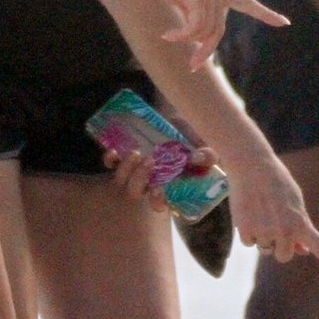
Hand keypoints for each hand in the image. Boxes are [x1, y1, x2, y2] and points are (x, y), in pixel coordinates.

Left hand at [103, 140, 217, 213]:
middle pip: (138, 191)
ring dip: (127, 169)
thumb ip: (207, 156)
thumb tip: (198, 158)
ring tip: (136, 154)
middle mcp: (149, 180)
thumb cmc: (188, 137)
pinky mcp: (125, 156)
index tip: (157, 193)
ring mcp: (135, 169)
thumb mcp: (202, 146)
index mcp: (168, 184)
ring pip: (124, 178)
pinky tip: (113, 152)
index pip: (160, 202)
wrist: (171, 116)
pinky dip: (111, 159)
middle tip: (148, 164)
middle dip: (139, 181)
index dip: (157, 201)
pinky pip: (113, 163)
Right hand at [146, 0, 288, 70]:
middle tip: (193, 67)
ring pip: (203, 31)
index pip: (248, 3)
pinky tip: (167, 35)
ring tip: (169, 36)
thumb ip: (196, 14)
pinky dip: (180, 36)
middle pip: (216, 31)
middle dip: (205, 52)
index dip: (266, 14)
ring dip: (186, 40)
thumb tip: (198, 39)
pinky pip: (193, 28)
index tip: (285, 23)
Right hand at [228, 149, 318, 284]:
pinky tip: (248, 212)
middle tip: (274, 222)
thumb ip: (300, 228)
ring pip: (264, 249)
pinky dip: (248, 231)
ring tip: (260, 211)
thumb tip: (304, 252)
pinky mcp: (245, 230)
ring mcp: (264, 232)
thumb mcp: (295, 203)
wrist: (252, 165)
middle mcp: (284, 231)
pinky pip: (249, 242)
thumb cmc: (277, 183)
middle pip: (284, 256)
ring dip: (262, 236)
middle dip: (280, 246)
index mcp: (301, 223)